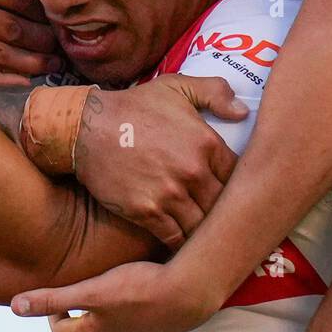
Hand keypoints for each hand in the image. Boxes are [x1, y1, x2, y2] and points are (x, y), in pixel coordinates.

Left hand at [11, 258, 216, 331]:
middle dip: (78, 311)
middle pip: (88, 328)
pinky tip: (140, 282)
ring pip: (115, 322)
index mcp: (97, 331)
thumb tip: (15, 306)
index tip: (55, 297)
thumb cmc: (139, 289)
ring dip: (107, 307)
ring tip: (108, 282)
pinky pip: (140, 314)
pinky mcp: (161, 320)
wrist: (188, 292)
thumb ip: (54, 298)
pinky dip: (133, 303)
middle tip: (78, 287)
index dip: (51, 315)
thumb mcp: (91, 292)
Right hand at [74, 75, 245, 248]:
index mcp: (206, 142)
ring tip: (207, 236)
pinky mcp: (147, 212)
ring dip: (204, 231)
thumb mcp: (177, 86)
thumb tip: (243, 112)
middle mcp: (193, 171)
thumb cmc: (134, 106)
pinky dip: (181, 244)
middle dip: (225, 212)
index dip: (239, 185)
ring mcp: (170, 194)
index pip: (239, 176)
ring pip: (202, 226)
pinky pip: (175, 238)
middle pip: (224, 205)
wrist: (87, 127)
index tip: (233, 192)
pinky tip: (184, 244)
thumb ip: (215, 92)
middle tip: (224, 219)